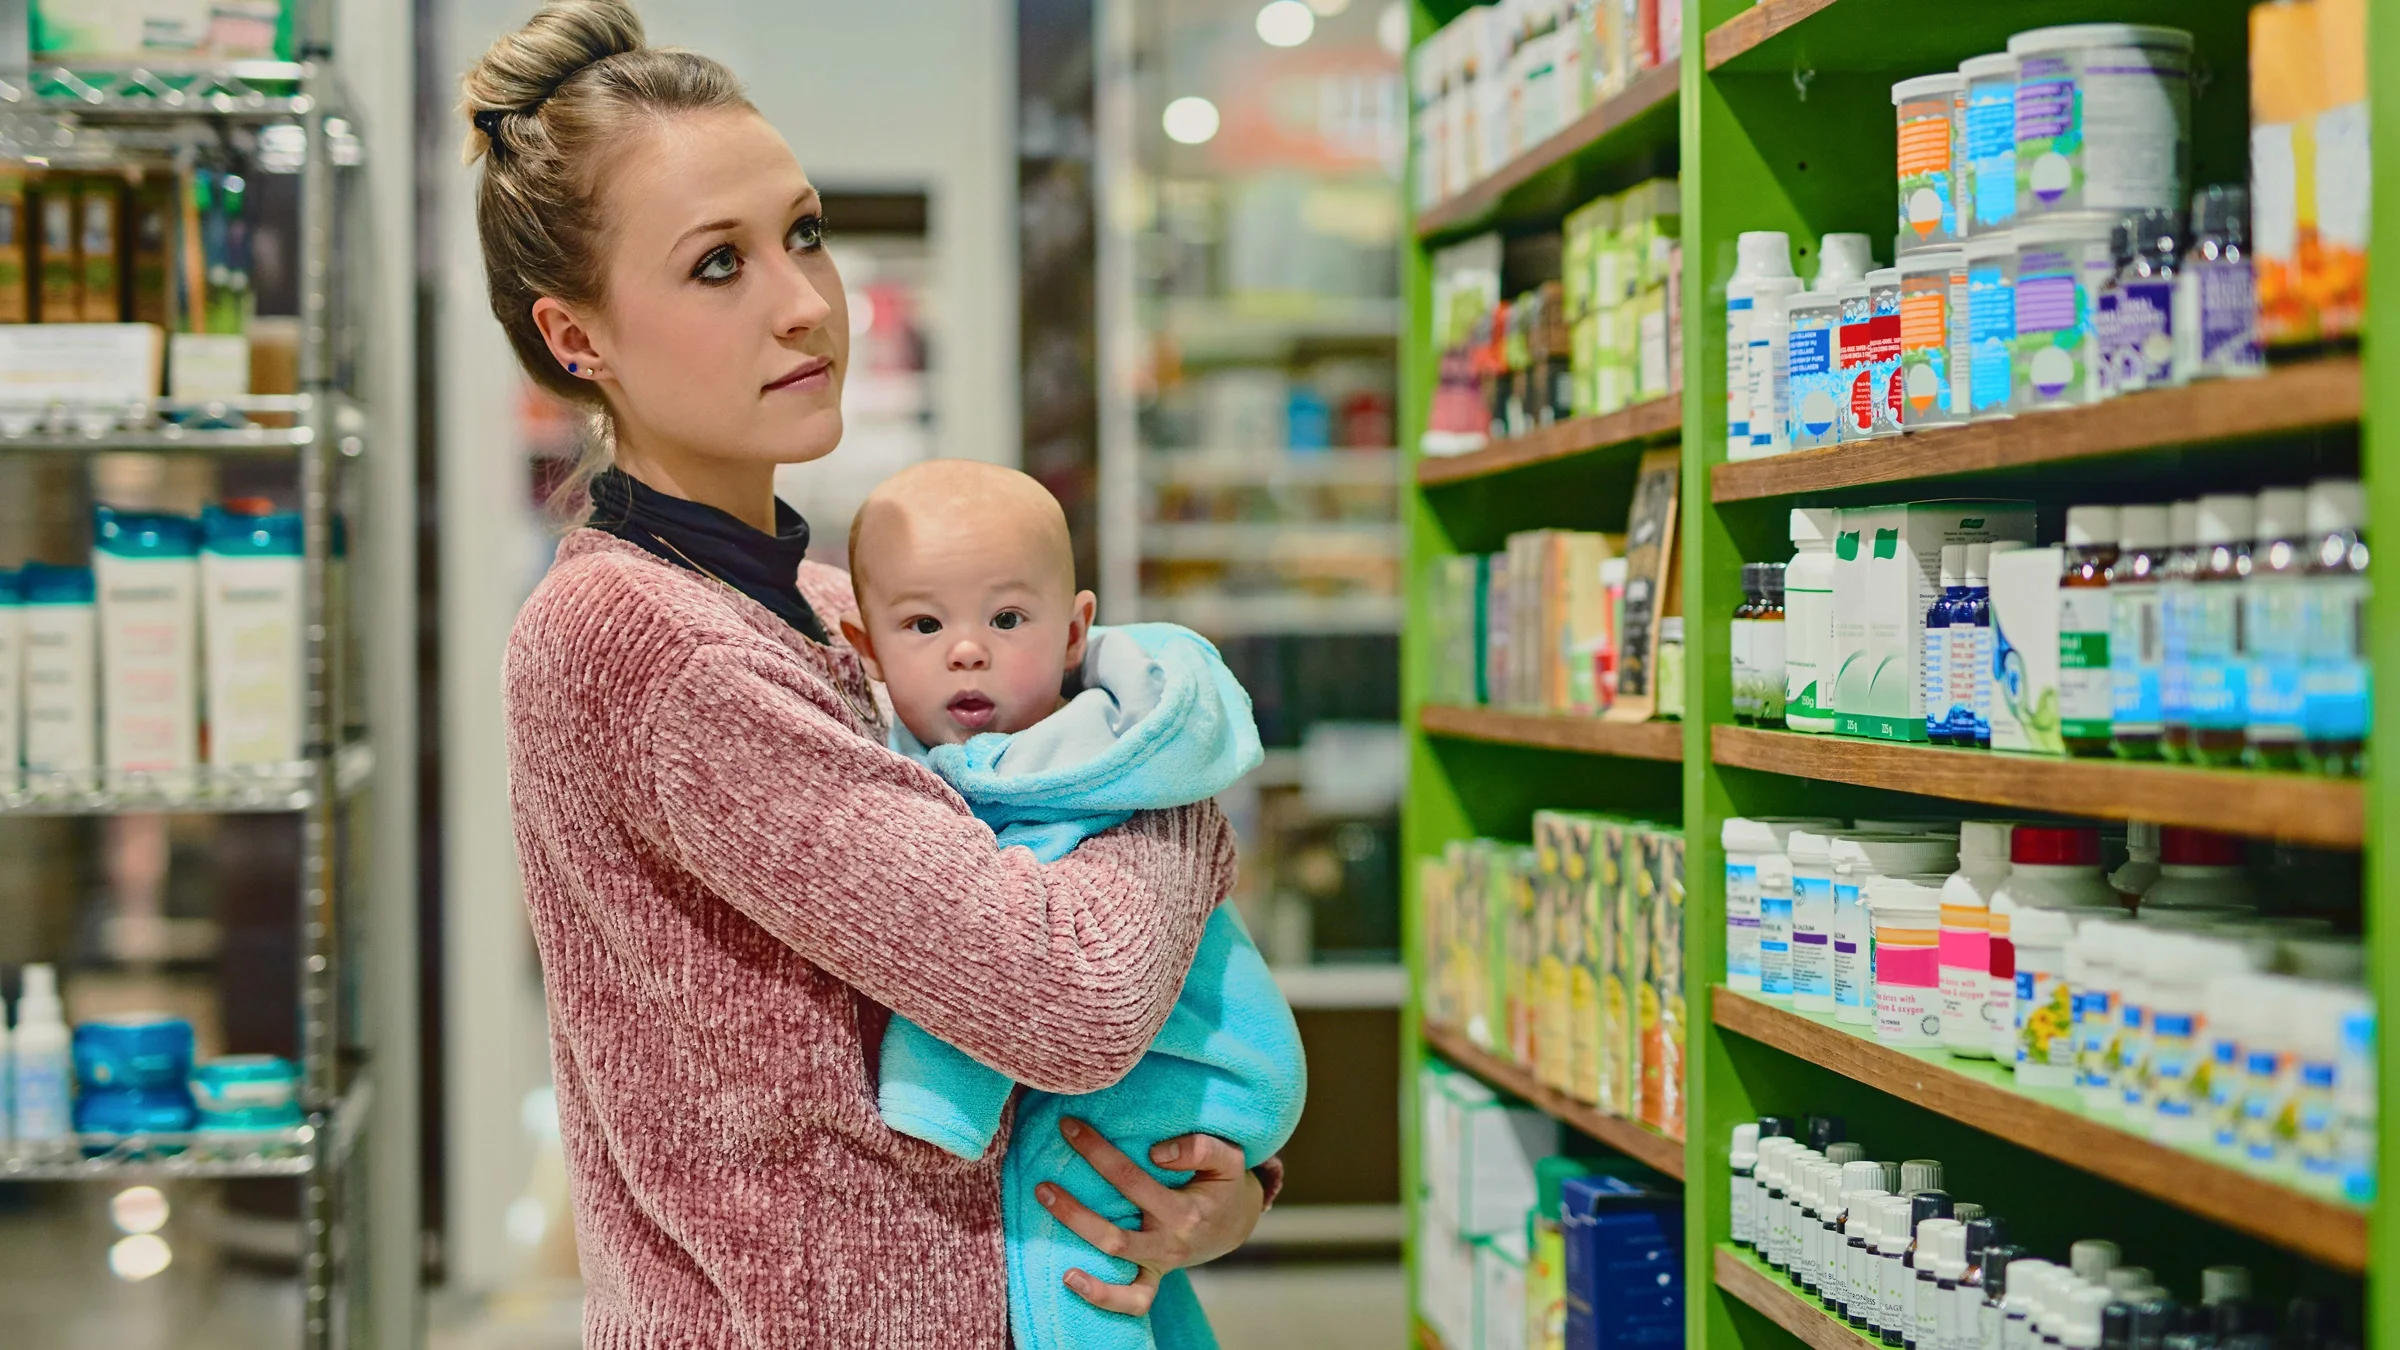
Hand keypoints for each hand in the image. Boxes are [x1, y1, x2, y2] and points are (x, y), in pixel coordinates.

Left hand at [1033, 1117, 1264, 1315]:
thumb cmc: (1225, 1183)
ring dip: (1077, 1237)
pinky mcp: (1155, 1277)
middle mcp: (1170, 1243)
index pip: (1131, 1180)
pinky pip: (1132, 1301)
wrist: (1239, 1222)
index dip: (1097, 1153)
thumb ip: (1200, 1147)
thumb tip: (1156, 1152)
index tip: (1068, 1127)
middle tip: (1042, 1184)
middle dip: (1075, 1210)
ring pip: (1115, 1260)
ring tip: (1045, 1212)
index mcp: (1185, 1212)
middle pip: (1115, 1234)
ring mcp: (1161, 1264)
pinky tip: (1068, 1278)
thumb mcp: (1228, 1158)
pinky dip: (1102, 1297)